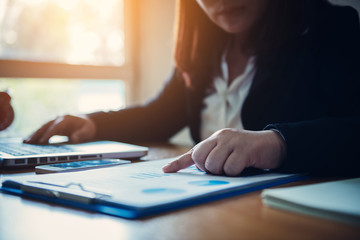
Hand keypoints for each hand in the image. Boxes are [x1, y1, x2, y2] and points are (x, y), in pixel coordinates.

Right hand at [24, 114, 96, 143]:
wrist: (86, 122)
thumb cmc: (87, 127)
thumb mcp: (87, 131)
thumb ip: (81, 134)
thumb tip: (74, 139)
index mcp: (66, 120)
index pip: (55, 127)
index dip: (48, 134)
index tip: (42, 141)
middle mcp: (58, 119)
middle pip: (46, 126)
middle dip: (37, 134)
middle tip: (28, 142)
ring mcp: (54, 121)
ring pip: (42, 128)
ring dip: (34, 134)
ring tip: (25, 142)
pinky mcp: (53, 126)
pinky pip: (43, 130)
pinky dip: (37, 134)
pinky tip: (30, 140)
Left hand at [163, 128, 285, 175]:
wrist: (272, 144)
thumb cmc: (246, 152)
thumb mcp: (227, 151)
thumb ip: (212, 156)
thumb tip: (195, 166)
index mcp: (214, 138)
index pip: (192, 151)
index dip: (178, 162)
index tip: (165, 170)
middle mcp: (220, 137)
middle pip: (200, 159)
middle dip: (209, 168)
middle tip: (223, 165)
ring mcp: (232, 141)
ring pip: (213, 165)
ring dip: (224, 171)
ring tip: (235, 164)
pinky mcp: (244, 149)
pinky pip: (230, 169)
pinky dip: (236, 171)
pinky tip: (245, 164)